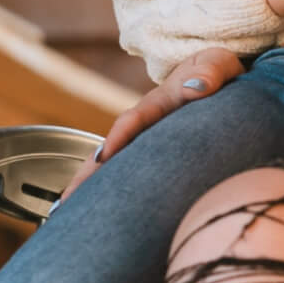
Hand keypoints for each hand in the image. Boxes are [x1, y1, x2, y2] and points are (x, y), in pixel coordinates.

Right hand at [61, 45, 242, 198]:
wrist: (214, 76)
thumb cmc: (217, 71)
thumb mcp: (216, 64)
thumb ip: (209, 72)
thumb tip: (197, 87)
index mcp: (159, 102)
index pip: (135, 120)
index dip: (119, 138)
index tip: (102, 157)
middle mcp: (144, 124)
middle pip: (110, 150)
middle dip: (87, 174)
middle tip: (66, 201)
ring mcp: (146, 141)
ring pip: (114, 167)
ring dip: (92, 189)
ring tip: (68, 216)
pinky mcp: (153, 157)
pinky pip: (130, 176)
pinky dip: (115, 194)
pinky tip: (103, 217)